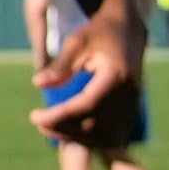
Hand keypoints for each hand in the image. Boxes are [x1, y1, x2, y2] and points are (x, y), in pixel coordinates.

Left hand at [33, 0, 149, 142]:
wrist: (128, 31)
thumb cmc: (98, 33)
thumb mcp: (76, 42)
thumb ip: (60, 65)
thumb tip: (38, 83)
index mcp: (117, 76)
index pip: (86, 105)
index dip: (59, 116)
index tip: (34, 116)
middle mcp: (130, 94)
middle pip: (95, 125)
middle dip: (63, 128)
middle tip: (37, 120)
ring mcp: (134, 105)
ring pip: (105, 136)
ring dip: (75, 137)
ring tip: (49, 126)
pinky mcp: (132, 111)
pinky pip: (113, 135)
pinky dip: (90, 138)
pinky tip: (68, 131)